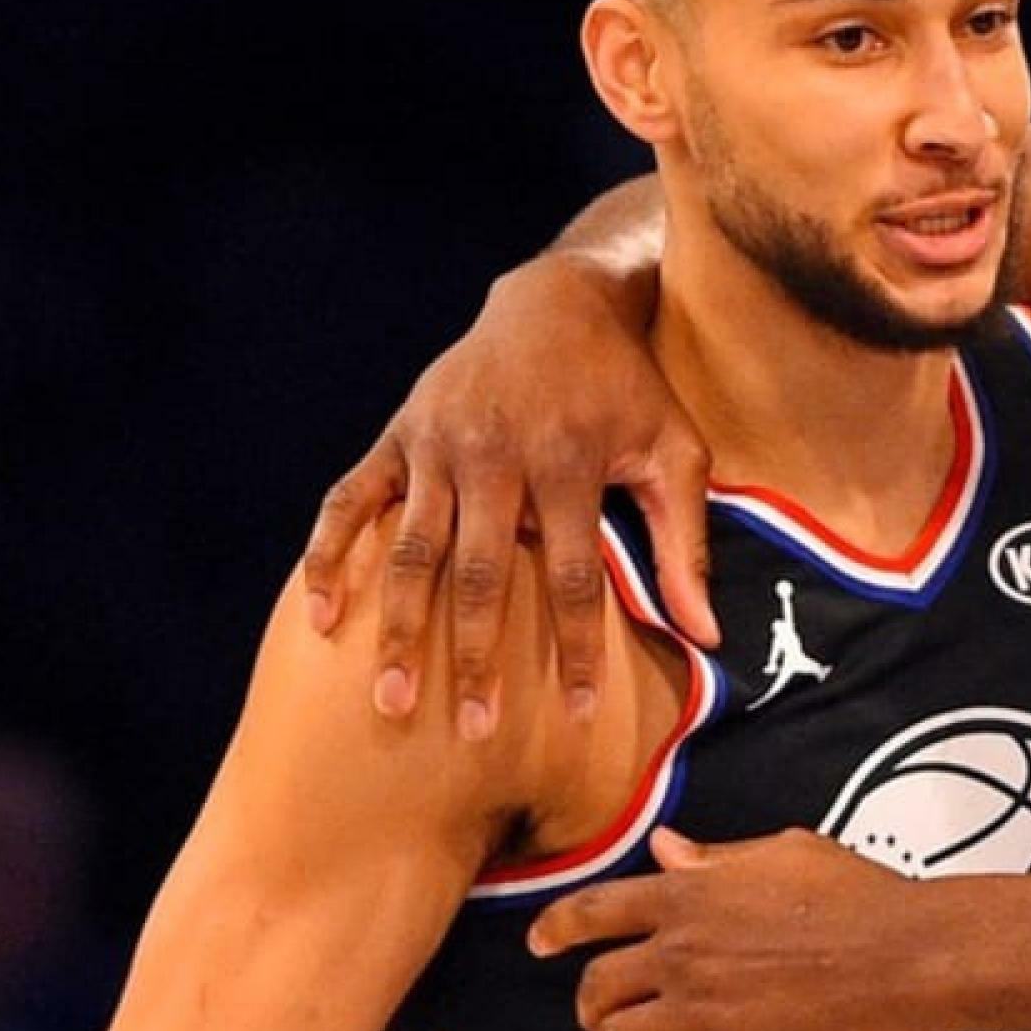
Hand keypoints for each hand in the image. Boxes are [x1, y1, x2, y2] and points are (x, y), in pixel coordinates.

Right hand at [301, 266, 715, 732]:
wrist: (557, 300)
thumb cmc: (626, 390)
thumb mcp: (674, 452)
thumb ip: (685, 544)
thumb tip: (708, 637)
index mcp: (568, 461)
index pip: (572, 576)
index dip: (575, 649)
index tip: (578, 716)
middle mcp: (495, 453)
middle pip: (481, 574)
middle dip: (475, 657)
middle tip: (470, 731)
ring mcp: (436, 443)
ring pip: (412, 550)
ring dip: (399, 628)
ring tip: (390, 700)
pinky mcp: (397, 434)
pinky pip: (351, 501)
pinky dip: (331, 557)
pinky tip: (321, 619)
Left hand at [530, 828, 942, 1030]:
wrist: (910, 960)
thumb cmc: (864, 901)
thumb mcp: (786, 856)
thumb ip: (717, 859)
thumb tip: (669, 850)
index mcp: (688, 896)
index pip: (594, 912)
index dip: (557, 931)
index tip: (539, 945)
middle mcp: (677, 952)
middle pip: (596, 990)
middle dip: (589, 1014)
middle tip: (598, 1030)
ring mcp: (695, 1012)